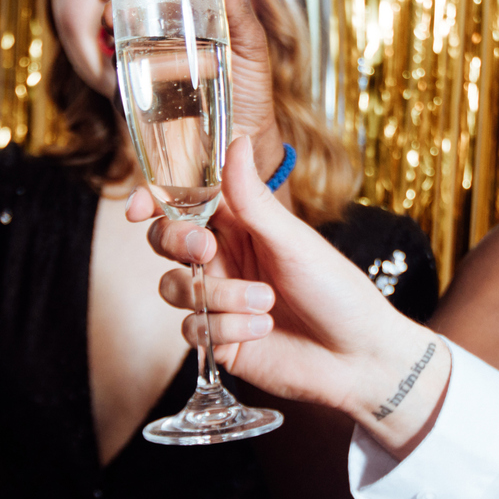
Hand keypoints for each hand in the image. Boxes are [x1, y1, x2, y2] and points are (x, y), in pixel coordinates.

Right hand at [97, 0, 283, 178]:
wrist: (248, 140)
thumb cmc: (250, 90)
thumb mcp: (249, 44)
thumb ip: (237, 8)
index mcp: (184, 23)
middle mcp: (160, 44)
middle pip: (125, 10)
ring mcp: (147, 73)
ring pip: (117, 43)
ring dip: (109, 26)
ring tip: (113, 18)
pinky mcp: (141, 104)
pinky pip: (121, 87)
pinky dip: (118, 74)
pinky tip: (122, 64)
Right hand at [134, 138, 450, 450]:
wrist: (357, 358)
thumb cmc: (338, 291)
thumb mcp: (295, 242)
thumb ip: (254, 199)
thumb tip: (235, 141)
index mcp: (242, 224)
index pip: (185, 201)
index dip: (155, 199)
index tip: (140, 207)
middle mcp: (225, 258)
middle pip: (167, 241)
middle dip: (178, 242)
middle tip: (207, 249)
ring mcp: (219, 299)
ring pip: (175, 287)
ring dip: (218, 295)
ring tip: (265, 303)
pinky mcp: (219, 338)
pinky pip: (193, 328)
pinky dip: (226, 328)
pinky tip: (263, 329)